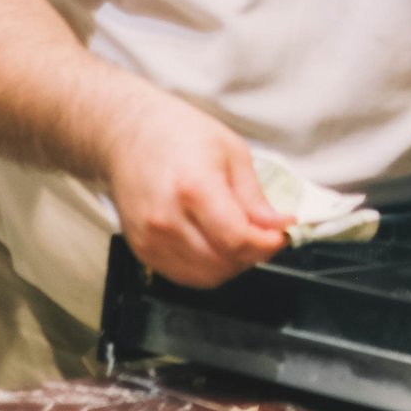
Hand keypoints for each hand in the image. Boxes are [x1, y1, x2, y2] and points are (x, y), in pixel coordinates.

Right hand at [101, 91, 287, 287]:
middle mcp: (167, 220)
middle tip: (265, 235)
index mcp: (193, 189)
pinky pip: (182, 276)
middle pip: (222, 263)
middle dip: (253, 255)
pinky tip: (216, 245)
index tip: (283, 233)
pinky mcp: (140, 250)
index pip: (237, 239)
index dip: (267, 243)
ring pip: (204, 277)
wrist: (128, 134)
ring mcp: (150, 239)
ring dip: (232, 265)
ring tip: (241, 239)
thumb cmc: (180, 134)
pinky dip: (207, 268)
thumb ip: (254, 196)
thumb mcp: (231, 151)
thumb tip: (278, 225)